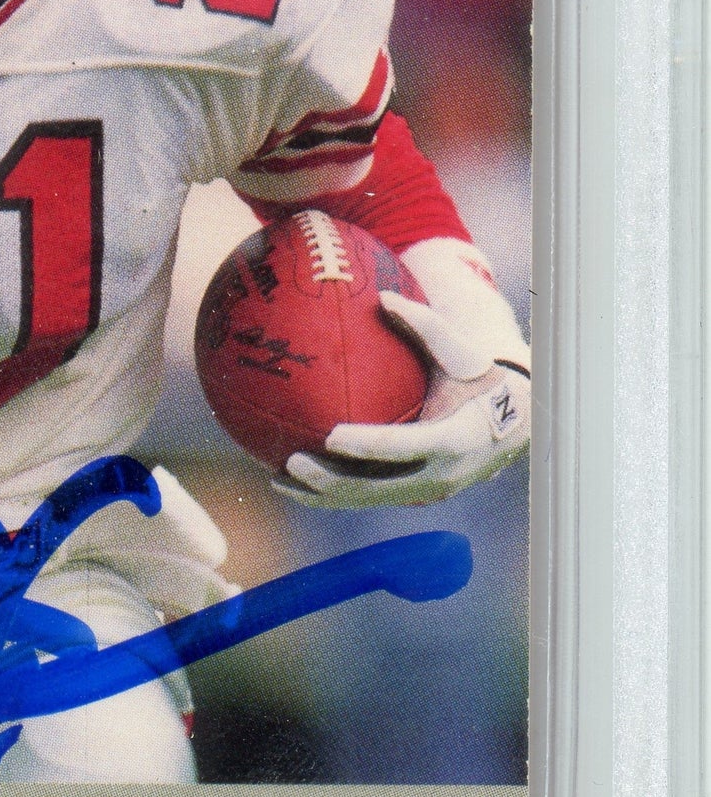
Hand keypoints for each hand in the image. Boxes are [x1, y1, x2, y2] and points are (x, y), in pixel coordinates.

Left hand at [275, 290, 529, 508]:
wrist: (518, 422)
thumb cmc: (481, 376)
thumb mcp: (460, 350)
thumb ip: (423, 323)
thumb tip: (382, 296)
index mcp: (452, 438)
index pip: (402, 446)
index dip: (366, 444)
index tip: (331, 435)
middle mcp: (439, 474)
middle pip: (377, 487)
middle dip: (332, 480)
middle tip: (293, 462)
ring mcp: (427, 492)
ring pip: (368, 500)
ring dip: (323, 495)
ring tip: (278, 480)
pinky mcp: (416, 496)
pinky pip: (371, 498)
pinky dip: (335, 495)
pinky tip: (297, 483)